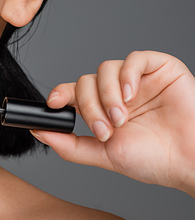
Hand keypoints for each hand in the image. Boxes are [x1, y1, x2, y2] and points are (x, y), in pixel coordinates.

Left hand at [32, 51, 194, 194]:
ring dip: (107, 94)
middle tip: (105, 129)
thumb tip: (40, 133)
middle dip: (89, 105)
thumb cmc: (155, 160)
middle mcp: (118, 92)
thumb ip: (71, 146)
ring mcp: (138, 79)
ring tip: (122, 118)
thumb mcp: (105, 155)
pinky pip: (134, 58)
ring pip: (105, 68)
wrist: (190, 161)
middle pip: (86, 81)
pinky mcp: (160, 68)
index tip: (53, 104)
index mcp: (104, 110)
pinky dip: (127, 74)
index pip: (74, 92)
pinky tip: (131, 95)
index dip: (60, 94)